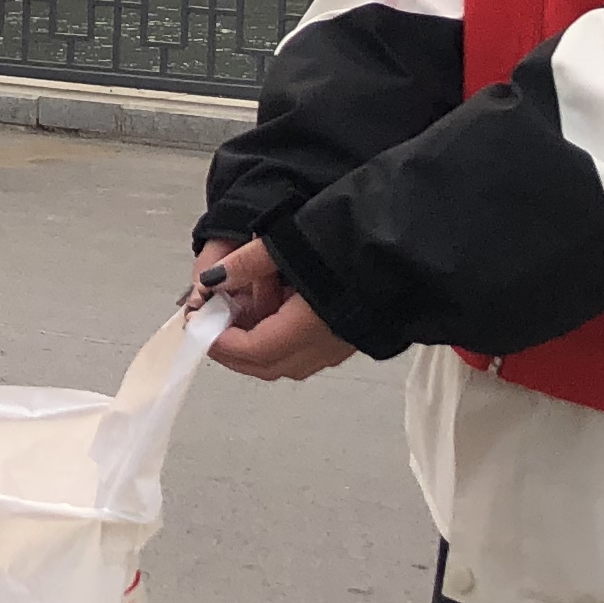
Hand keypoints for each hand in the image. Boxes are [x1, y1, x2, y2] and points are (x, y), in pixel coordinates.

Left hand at [194, 238, 358, 383]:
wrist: (403, 239)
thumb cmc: (345, 236)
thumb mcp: (285, 241)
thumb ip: (244, 264)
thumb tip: (208, 281)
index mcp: (308, 324)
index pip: (253, 350)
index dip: (221, 342)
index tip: (200, 324)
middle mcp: (327, 344)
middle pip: (269, 366)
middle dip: (235, 352)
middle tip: (213, 325)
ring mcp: (343, 346)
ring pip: (289, 364)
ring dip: (259, 349)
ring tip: (241, 316)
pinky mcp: (353, 338)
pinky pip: (309, 354)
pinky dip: (282, 343)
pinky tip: (274, 314)